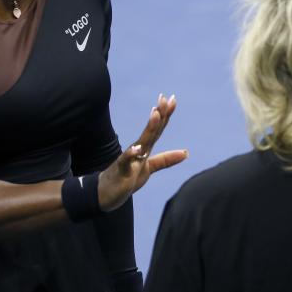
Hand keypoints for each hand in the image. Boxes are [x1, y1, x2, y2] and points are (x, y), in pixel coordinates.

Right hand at [98, 94, 186, 211]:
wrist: (105, 193)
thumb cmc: (127, 178)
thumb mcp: (150, 168)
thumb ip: (166, 160)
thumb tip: (186, 152)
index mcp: (145, 148)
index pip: (157, 129)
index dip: (165, 114)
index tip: (173, 99)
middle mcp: (138, 150)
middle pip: (152, 130)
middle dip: (159, 113)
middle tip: (166, 98)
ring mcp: (129, 159)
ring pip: (141, 141)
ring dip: (149, 127)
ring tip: (156, 113)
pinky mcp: (121, 171)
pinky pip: (125, 162)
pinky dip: (130, 154)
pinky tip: (136, 148)